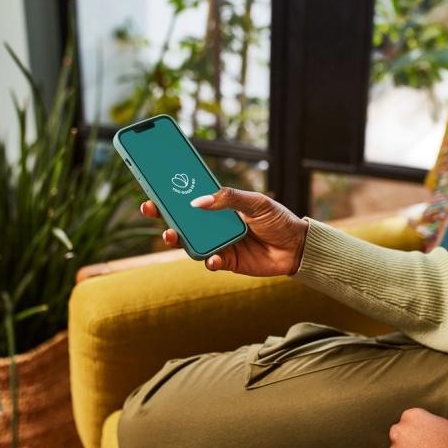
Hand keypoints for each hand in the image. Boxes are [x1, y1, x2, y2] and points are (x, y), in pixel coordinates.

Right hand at [140, 187, 308, 275]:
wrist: (296, 247)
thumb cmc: (277, 219)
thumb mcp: (256, 202)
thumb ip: (229, 198)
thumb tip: (198, 201)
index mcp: (219, 206)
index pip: (190, 197)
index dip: (170, 193)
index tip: (152, 185)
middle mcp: (214, 225)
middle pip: (182, 220)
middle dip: (163, 214)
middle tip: (150, 208)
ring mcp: (219, 243)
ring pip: (190, 242)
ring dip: (177, 238)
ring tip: (170, 234)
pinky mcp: (227, 261)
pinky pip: (211, 262)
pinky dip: (209, 260)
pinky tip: (213, 257)